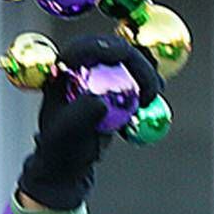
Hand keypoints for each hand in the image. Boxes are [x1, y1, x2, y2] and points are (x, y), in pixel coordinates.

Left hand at [17, 35, 162, 210]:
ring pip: (128, 61)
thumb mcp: (67, 136)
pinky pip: (135, 75)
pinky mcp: (114, 84)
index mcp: (61, 72)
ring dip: (145, 73)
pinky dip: (146, 83)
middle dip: (136, 63)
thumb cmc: (61, 150)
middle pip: (112, 50)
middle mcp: (80, 66)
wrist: (69, 164)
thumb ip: (81, 117)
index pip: (83, 48)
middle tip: (152, 87)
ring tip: (153, 94)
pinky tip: (150, 96)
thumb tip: (100, 102)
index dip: (106, 48)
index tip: (127, 57)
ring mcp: (99, 73)